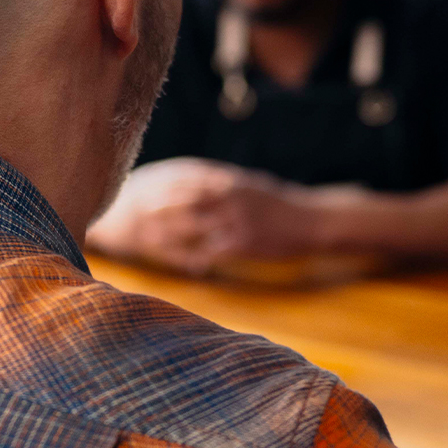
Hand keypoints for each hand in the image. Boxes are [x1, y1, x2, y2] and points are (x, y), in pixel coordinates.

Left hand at [86, 158, 327, 274]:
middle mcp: (230, 197)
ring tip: (148, 242)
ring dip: (168, 235)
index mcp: (230, 181)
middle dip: (158, 208)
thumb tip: (201, 180)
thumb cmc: (282, 203)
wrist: (313, 219)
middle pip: (183, 201)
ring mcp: (236, 220)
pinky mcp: (244, 243)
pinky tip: (188, 267)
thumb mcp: (253, 184)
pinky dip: (198, 259)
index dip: (162, 185)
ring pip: (192, 227)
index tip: (141, 189)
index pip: (187, 179)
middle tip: (134, 214)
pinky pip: (213, 252)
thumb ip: (225, 183)